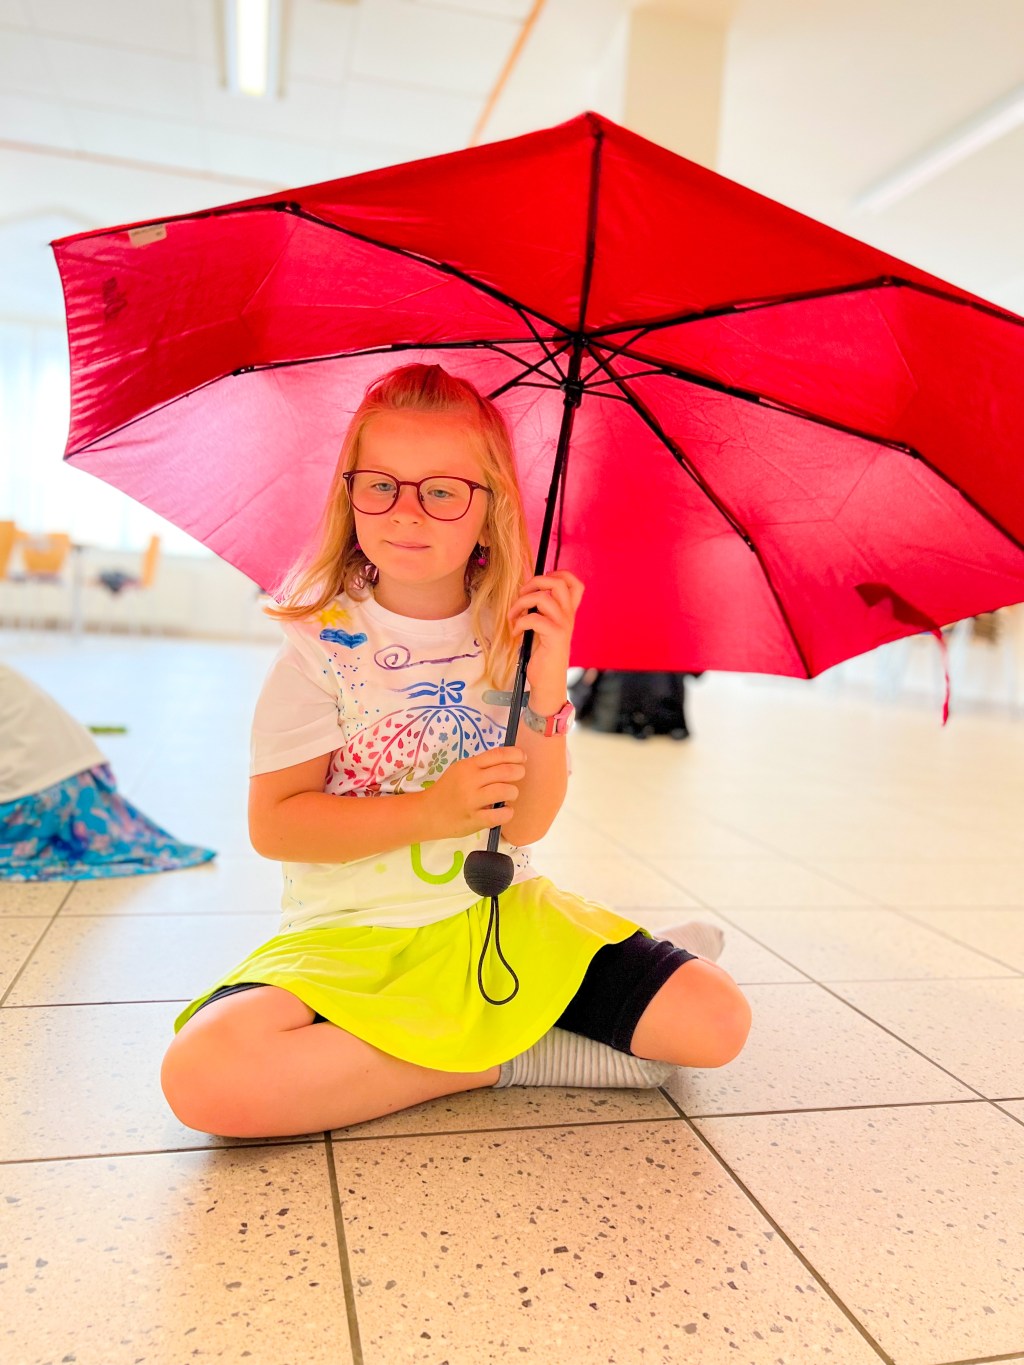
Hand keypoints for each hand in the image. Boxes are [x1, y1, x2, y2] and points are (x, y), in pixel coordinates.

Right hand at [423, 747, 526, 838]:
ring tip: (510, 795)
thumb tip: (509, 762)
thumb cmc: (447, 790)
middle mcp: (470, 781)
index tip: (522, 758)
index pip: (497, 754)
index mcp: (468, 766)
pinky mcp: (474, 819)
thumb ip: (480, 766)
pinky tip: (506, 811)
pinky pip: (499, 815)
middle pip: (505, 771)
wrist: (427, 813)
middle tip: (519, 775)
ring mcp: (472, 801)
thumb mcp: (460, 771)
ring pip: (505, 791)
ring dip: (513, 792)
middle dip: (519, 772)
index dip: (515, 754)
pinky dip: (508, 813)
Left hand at [509, 570, 584, 711]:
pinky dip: (519, 623)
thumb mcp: (544, 628)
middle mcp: (568, 616)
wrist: (548, 681)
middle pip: (558, 582)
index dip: (557, 574)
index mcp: (567, 612)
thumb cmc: (543, 655)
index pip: (574, 583)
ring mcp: (563, 625)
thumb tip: (525, 593)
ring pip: (543, 597)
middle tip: (521, 596)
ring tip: (513, 616)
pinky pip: (533, 618)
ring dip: (521, 604)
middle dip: (534, 582)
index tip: (538, 584)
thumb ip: (541, 610)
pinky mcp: (555, 636)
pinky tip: (515, 633)